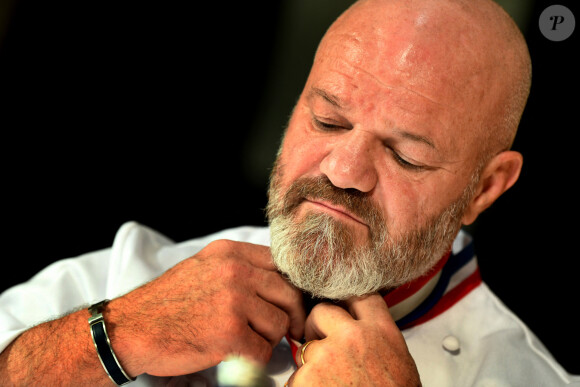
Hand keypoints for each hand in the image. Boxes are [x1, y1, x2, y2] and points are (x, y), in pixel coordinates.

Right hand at [105, 239, 304, 376]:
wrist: (131, 329)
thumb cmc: (167, 302)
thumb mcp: (203, 267)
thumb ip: (239, 268)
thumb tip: (276, 283)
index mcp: (229, 253)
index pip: (280, 264)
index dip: (290, 287)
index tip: (289, 303)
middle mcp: (234, 271)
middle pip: (287, 292)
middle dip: (291, 315)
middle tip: (288, 330)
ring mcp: (233, 301)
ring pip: (279, 323)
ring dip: (268, 338)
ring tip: (247, 340)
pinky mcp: (229, 333)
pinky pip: (263, 350)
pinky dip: (254, 358)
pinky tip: (237, 354)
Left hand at [287, 294, 420, 385]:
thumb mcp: (398, 362)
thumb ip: (376, 339)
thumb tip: (359, 330)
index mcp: (381, 331)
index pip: (358, 295)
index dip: (344, 300)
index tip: (338, 307)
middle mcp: (354, 336)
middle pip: (322, 311)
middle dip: (316, 326)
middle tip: (319, 343)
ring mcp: (328, 355)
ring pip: (307, 348)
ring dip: (311, 365)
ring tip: (330, 385)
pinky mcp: (308, 376)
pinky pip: (295, 377)